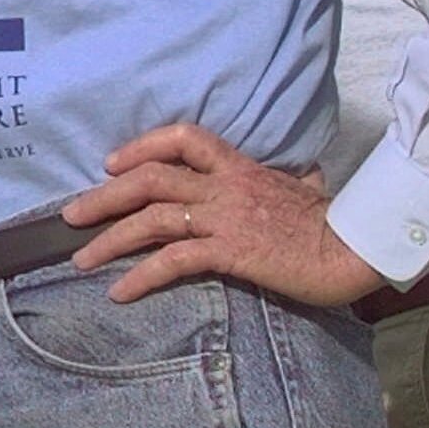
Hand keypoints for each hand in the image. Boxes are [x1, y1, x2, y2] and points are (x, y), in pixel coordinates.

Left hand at [65, 124, 386, 305]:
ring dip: (109, 238)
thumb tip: (298, 177)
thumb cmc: (333, 223)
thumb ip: (283, 180)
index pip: (183, 137)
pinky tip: (119, 290)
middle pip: (150, 178)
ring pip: (153, 217)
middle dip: (104, 196)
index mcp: (240, 167)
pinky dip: (140, 276)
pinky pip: (173, 261)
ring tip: (80, 257)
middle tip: (72, 215)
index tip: (112, 163)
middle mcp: (225, 186)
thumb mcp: (300, 189)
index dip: (141, 146)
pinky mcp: (231, 252)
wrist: (357, 248)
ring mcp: (226, 218)